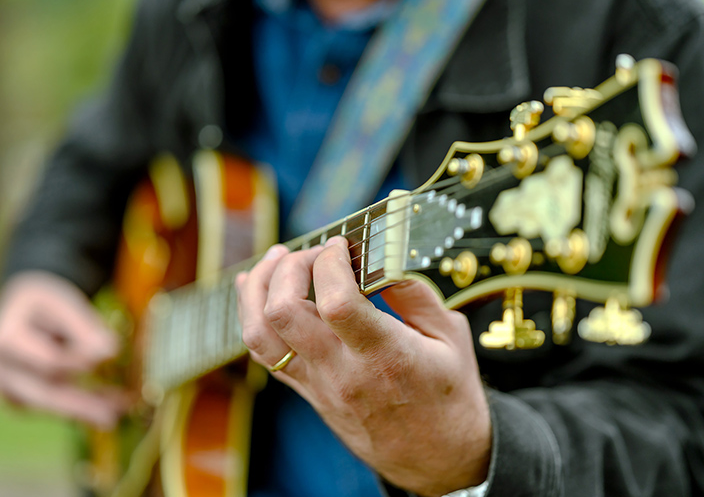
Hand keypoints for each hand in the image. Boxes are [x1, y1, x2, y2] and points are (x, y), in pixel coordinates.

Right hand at [0, 271, 126, 428]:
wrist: (21, 312)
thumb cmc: (45, 306)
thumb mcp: (63, 305)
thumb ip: (84, 328)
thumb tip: (109, 351)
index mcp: (7, 340)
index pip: (48, 361)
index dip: (81, 363)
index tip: (113, 358)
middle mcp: (1, 370)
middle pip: (45, 392)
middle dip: (81, 405)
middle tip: (113, 416)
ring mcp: (8, 389)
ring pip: (51, 405)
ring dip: (87, 409)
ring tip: (120, 410)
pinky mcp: (21, 401)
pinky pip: (54, 406)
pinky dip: (83, 406)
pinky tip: (112, 404)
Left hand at [236, 238, 491, 496]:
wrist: (437, 459)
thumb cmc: (449, 397)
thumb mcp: (451, 338)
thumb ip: (416, 293)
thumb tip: (382, 256)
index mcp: (384, 356)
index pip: (336, 301)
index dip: (330, 261)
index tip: (341, 244)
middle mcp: (342, 372)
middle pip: (283, 311)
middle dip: (290, 267)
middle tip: (315, 253)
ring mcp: (318, 385)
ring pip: (259, 333)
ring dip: (258, 288)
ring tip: (276, 260)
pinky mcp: (308, 392)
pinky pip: (264, 353)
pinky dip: (252, 316)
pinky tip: (256, 288)